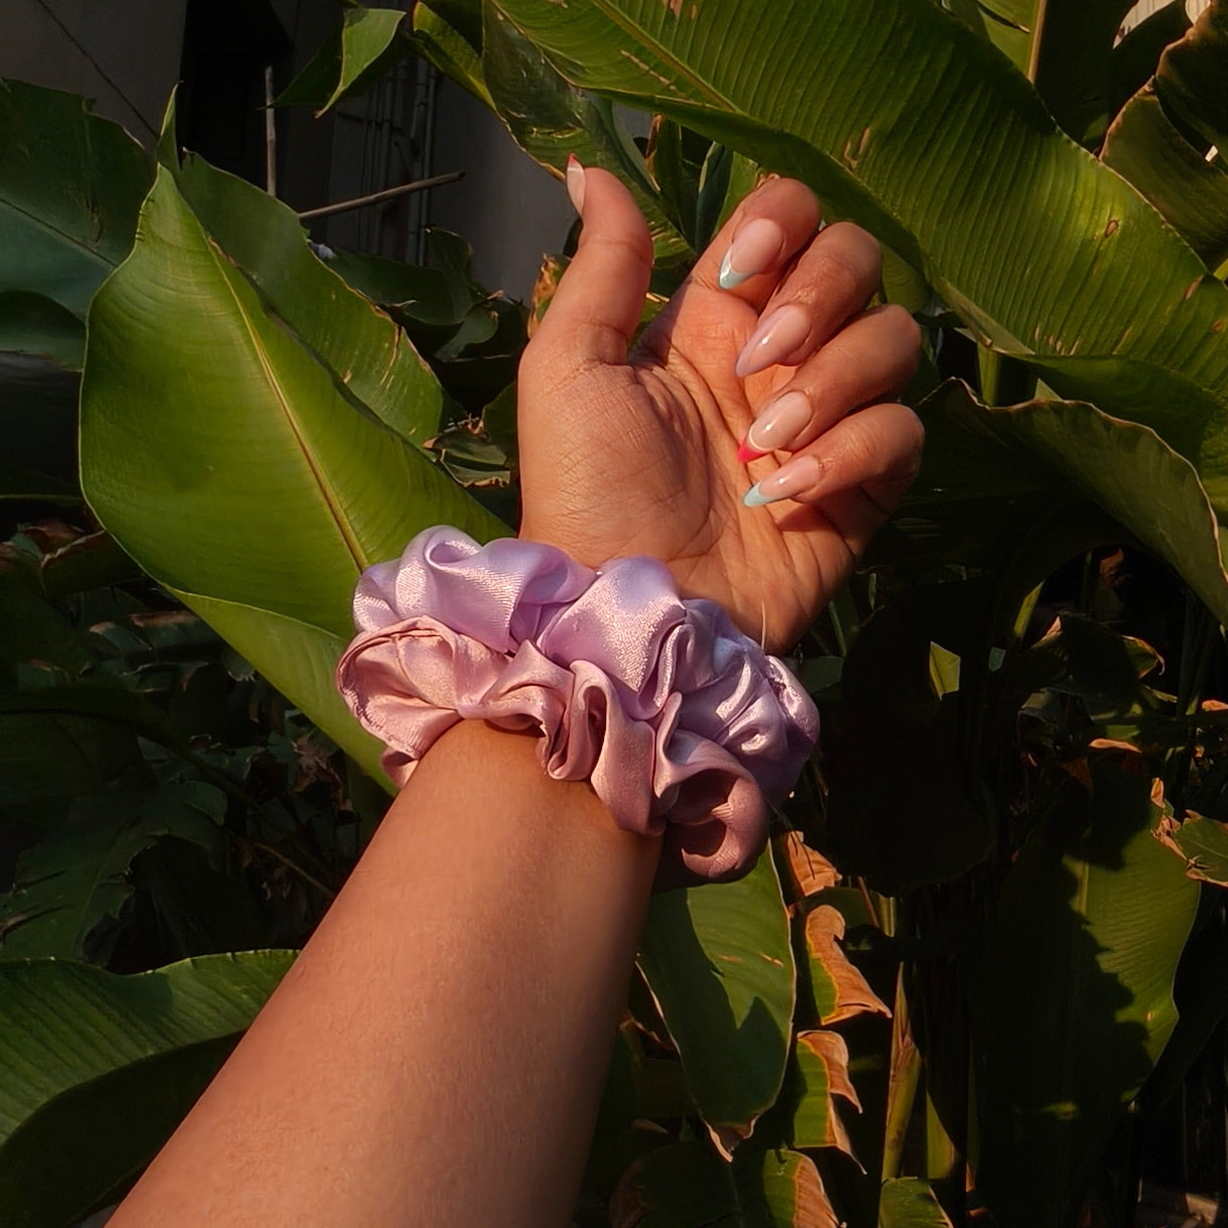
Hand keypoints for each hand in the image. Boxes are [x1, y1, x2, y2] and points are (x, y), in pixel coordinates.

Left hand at [516, 163, 922, 652]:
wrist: (630, 608)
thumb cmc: (585, 490)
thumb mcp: (569, 369)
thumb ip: (604, 269)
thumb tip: (595, 172)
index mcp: (713, 321)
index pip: (790, 219)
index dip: (786, 222)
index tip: (743, 271)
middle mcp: (779, 359)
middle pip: (860, 261)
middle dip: (822, 294)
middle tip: (762, 358)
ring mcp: (825, 422)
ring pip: (895, 340)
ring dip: (834, 382)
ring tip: (763, 446)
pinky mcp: (861, 487)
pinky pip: (904, 431)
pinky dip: (854, 452)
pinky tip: (786, 493)